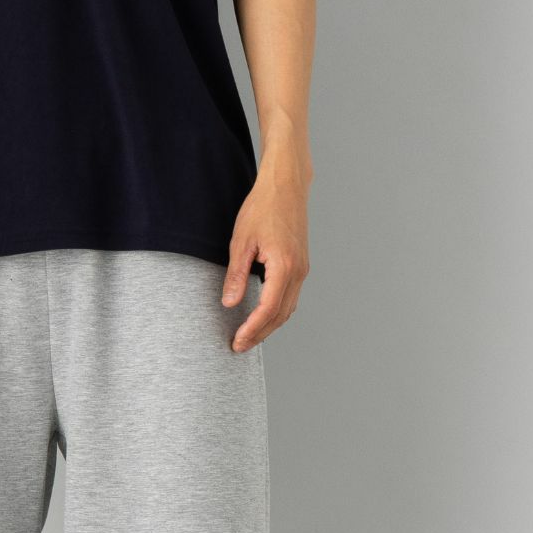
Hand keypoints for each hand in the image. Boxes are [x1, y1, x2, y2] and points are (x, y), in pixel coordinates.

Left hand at [219, 171, 309, 351]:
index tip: (237, 341)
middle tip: (239, 346)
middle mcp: (298, 272)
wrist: (285, 187)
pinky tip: (263, 314)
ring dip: (270, 325)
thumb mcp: (241, 241)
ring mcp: (302, 269)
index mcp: (284, 267)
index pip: (268, 309)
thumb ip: (236, 274)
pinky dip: (277, 311)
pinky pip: (291, 296)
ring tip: (249, 335)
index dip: (252, 329)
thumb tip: (229, 303)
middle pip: (281, 315)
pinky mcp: (301, 264)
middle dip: (260, 333)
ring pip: (288, 308)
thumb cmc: (262, 208)